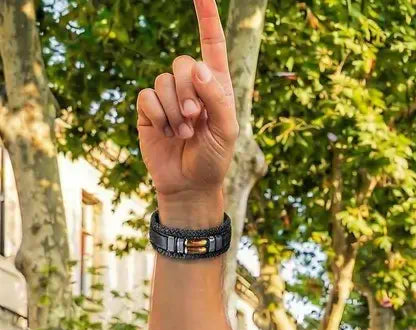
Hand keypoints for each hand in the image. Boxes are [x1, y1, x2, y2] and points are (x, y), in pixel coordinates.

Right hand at [136, 0, 237, 213]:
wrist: (190, 185)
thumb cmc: (214, 159)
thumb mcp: (226, 132)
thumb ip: (217, 98)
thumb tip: (197, 68)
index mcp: (216, 86)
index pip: (211, 43)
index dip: (207, 16)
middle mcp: (191, 85)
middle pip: (182, 63)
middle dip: (189, 93)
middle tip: (195, 120)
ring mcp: (168, 96)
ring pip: (163, 81)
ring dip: (175, 112)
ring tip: (184, 134)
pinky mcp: (148, 109)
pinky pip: (147, 96)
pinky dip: (158, 117)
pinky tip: (166, 134)